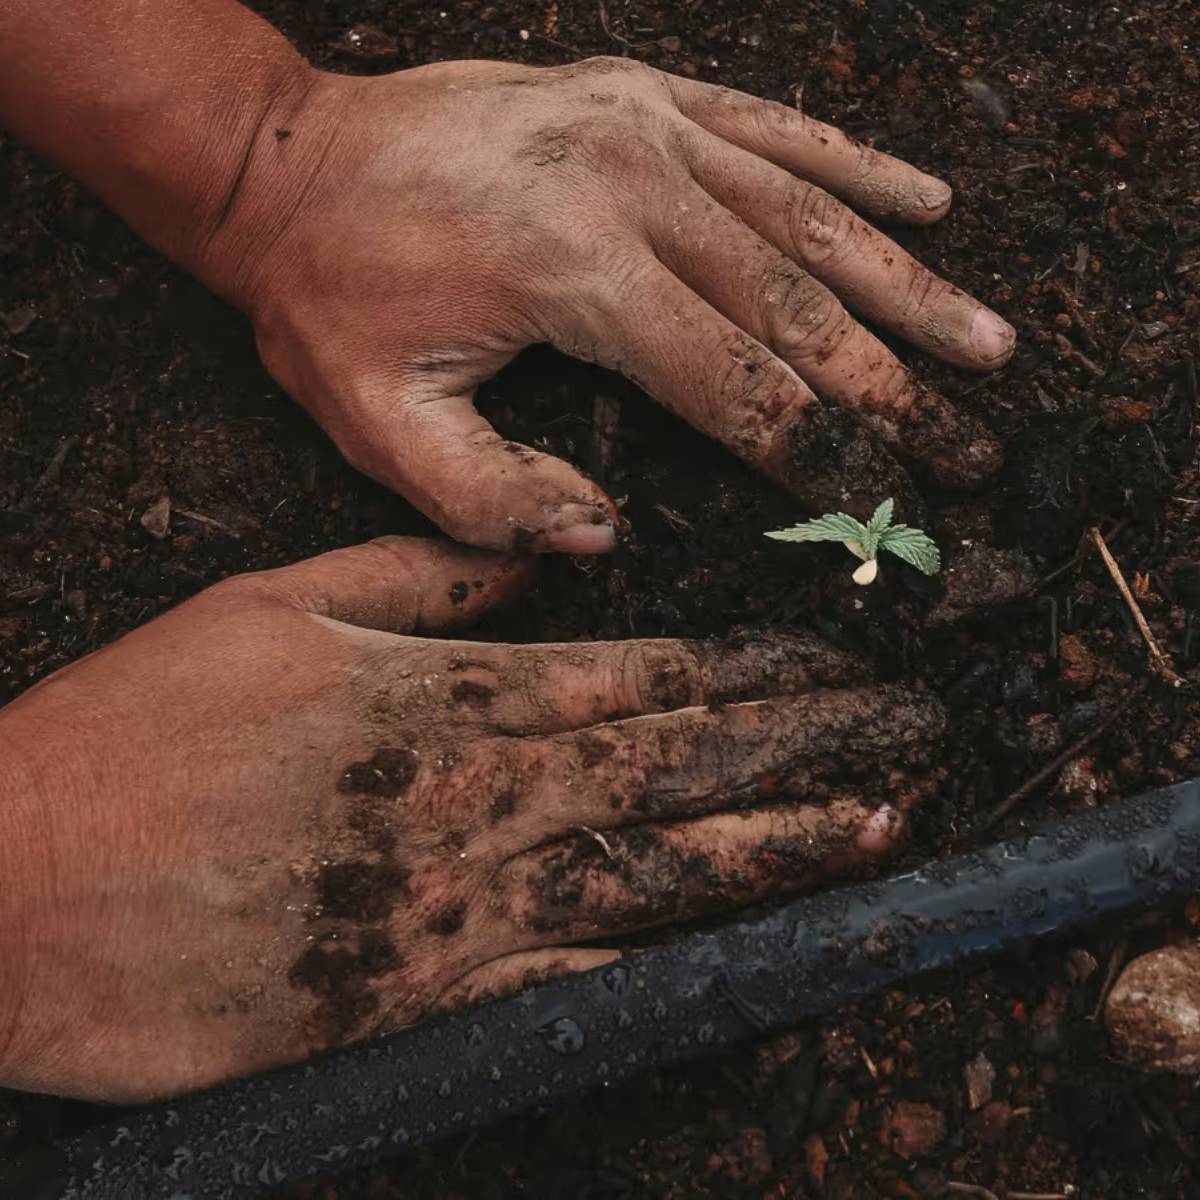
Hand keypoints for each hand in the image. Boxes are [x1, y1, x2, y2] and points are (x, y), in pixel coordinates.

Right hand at [0, 537, 941, 1101]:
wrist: (25, 883)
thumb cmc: (139, 727)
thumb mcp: (275, 605)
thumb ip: (420, 574)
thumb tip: (539, 550)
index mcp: (445, 695)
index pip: (641, 675)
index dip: (755, 669)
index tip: (839, 662)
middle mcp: (474, 798)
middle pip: (675, 767)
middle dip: (807, 749)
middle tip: (912, 736)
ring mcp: (455, 905)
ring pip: (653, 873)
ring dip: (774, 849)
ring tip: (877, 831)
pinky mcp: (418, 997)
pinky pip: (569, 982)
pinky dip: (665, 966)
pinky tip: (746, 952)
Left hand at [211, 57, 1014, 552]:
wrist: (285, 163)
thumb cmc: (329, 298)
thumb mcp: (378, 423)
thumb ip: (491, 500)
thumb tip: (607, 536)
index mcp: (575, 272)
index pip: (732, 383)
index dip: (816, 452)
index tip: (887, 503)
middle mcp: (631, 184)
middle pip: (797, 303)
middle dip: (892, 388)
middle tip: (974, 448)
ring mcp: (644, 125)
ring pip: (810, 216)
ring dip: (907, 286)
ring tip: (988, 343)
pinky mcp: (641, 95)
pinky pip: (775, 130)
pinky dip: (856, 169)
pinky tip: (930, 200)